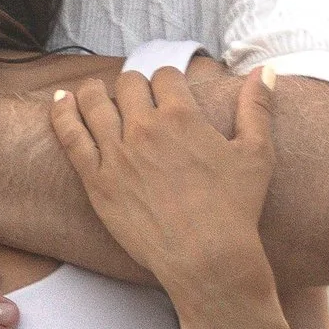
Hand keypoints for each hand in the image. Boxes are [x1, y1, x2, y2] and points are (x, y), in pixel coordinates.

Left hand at [48, 63, 276, 306]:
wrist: (206, 259)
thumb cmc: (235, 209)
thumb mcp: (257, 153)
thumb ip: (258, 107)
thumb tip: (267, 70)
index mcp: (182, 116)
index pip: (165, 76)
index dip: (167, 79)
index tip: (167, 89)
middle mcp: (145, 128)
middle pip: (129, 84)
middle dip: (135, 85)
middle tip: (136, 96)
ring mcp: (117, 154)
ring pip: (95, 102)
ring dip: (95, 91)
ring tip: (93, 90)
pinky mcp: (97, 181)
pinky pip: (71, 137)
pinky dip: (63, 114)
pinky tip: (61, 101)